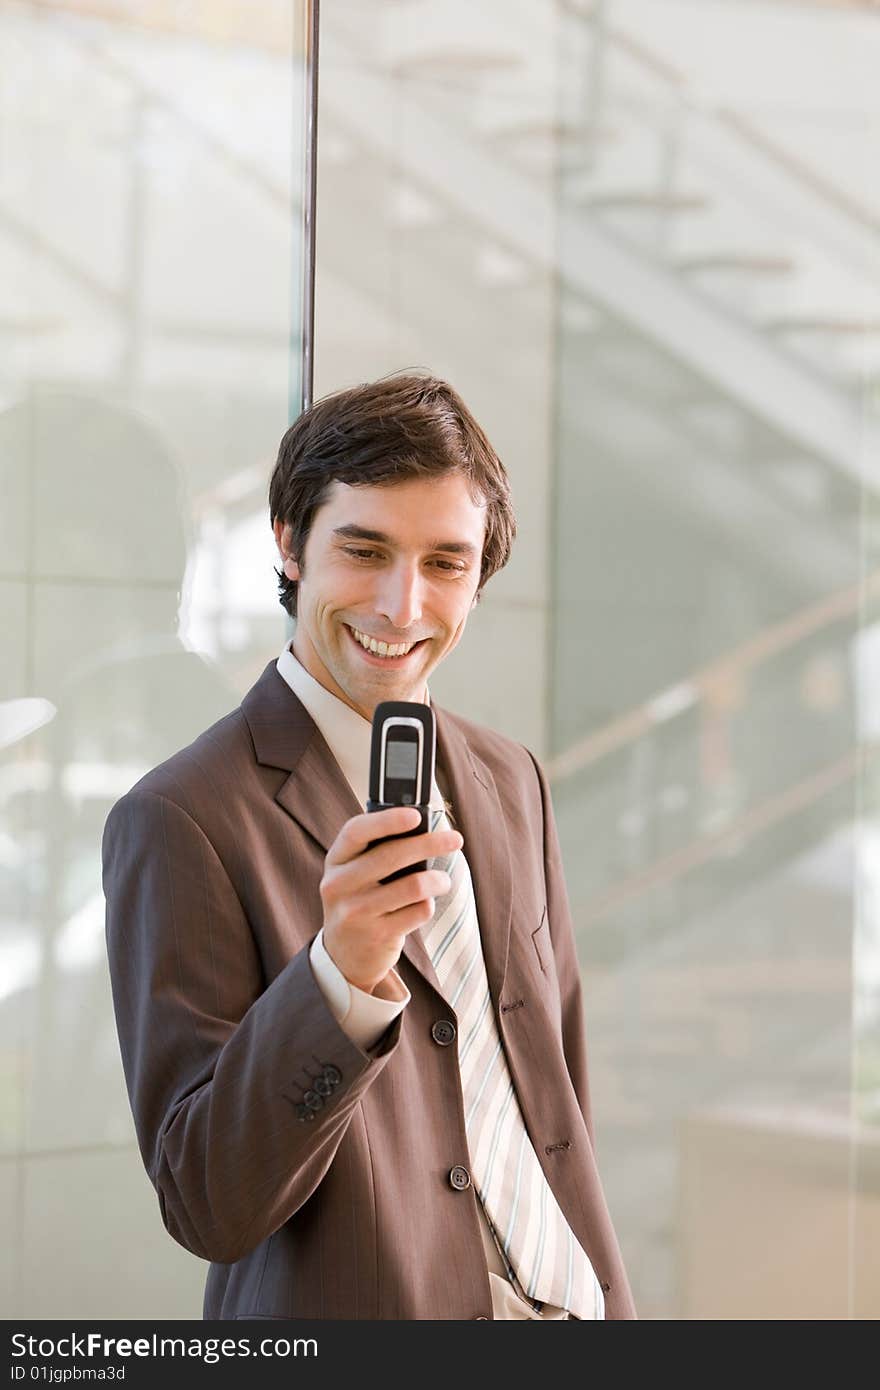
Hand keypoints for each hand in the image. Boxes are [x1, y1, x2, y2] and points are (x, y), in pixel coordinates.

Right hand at [320, 806, 462, 993]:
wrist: (343, 954)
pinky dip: (429, 905)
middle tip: (455, 839)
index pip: (356, 831)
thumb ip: (377, 850)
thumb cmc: (360, 899)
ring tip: (443, 880)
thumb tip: (424, 830)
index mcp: (336, 860)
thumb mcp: (355, 873)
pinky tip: (424, 905)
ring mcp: (356, 912)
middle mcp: (339, 885)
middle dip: (431, 844)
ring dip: (438, 880)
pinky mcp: (376, 935)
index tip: (417, 816)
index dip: (387, 820)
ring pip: (413, 886)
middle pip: (392, 855)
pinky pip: (418, 912)